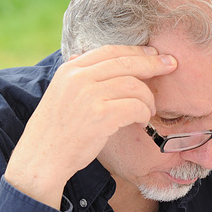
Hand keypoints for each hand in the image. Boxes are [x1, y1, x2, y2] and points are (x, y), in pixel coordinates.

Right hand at [5, 45, 176, 205]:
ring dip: (148, 98)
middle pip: (125, 62)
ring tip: (149, 111)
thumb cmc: (55, 133)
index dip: (135, 51)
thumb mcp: (61, 96)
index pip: (109, 51)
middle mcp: (78, 78)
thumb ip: (78, 79)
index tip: (153, 54)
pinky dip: (144, 113)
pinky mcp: (100, 116)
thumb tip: (97, 64)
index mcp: (69, 70)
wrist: (41, 160)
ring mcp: (89, 95)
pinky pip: (134, 106)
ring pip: (134, 85)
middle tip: (170, 66)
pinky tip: (142, 122)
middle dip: (152, 64)